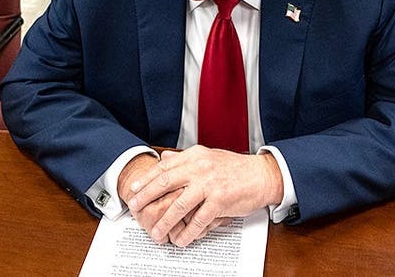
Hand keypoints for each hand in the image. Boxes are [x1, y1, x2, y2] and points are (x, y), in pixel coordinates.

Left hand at [125, 146, 282, 246]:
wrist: (261, 175)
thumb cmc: (234, 168)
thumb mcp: (207, 156)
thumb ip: (184, 158)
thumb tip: (164, 157)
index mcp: (195, 156)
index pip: (164, 166)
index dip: (146, 178)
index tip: (133, 189)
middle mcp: (200, 167)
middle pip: (165, 182)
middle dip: (146, 197)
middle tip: (135, 208)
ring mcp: (210, 184)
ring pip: (179, 204)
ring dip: (165, 221)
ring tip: (155, 232)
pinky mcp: (220, 200)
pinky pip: (199, 220)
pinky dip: (188, 232)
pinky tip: (181, 240)